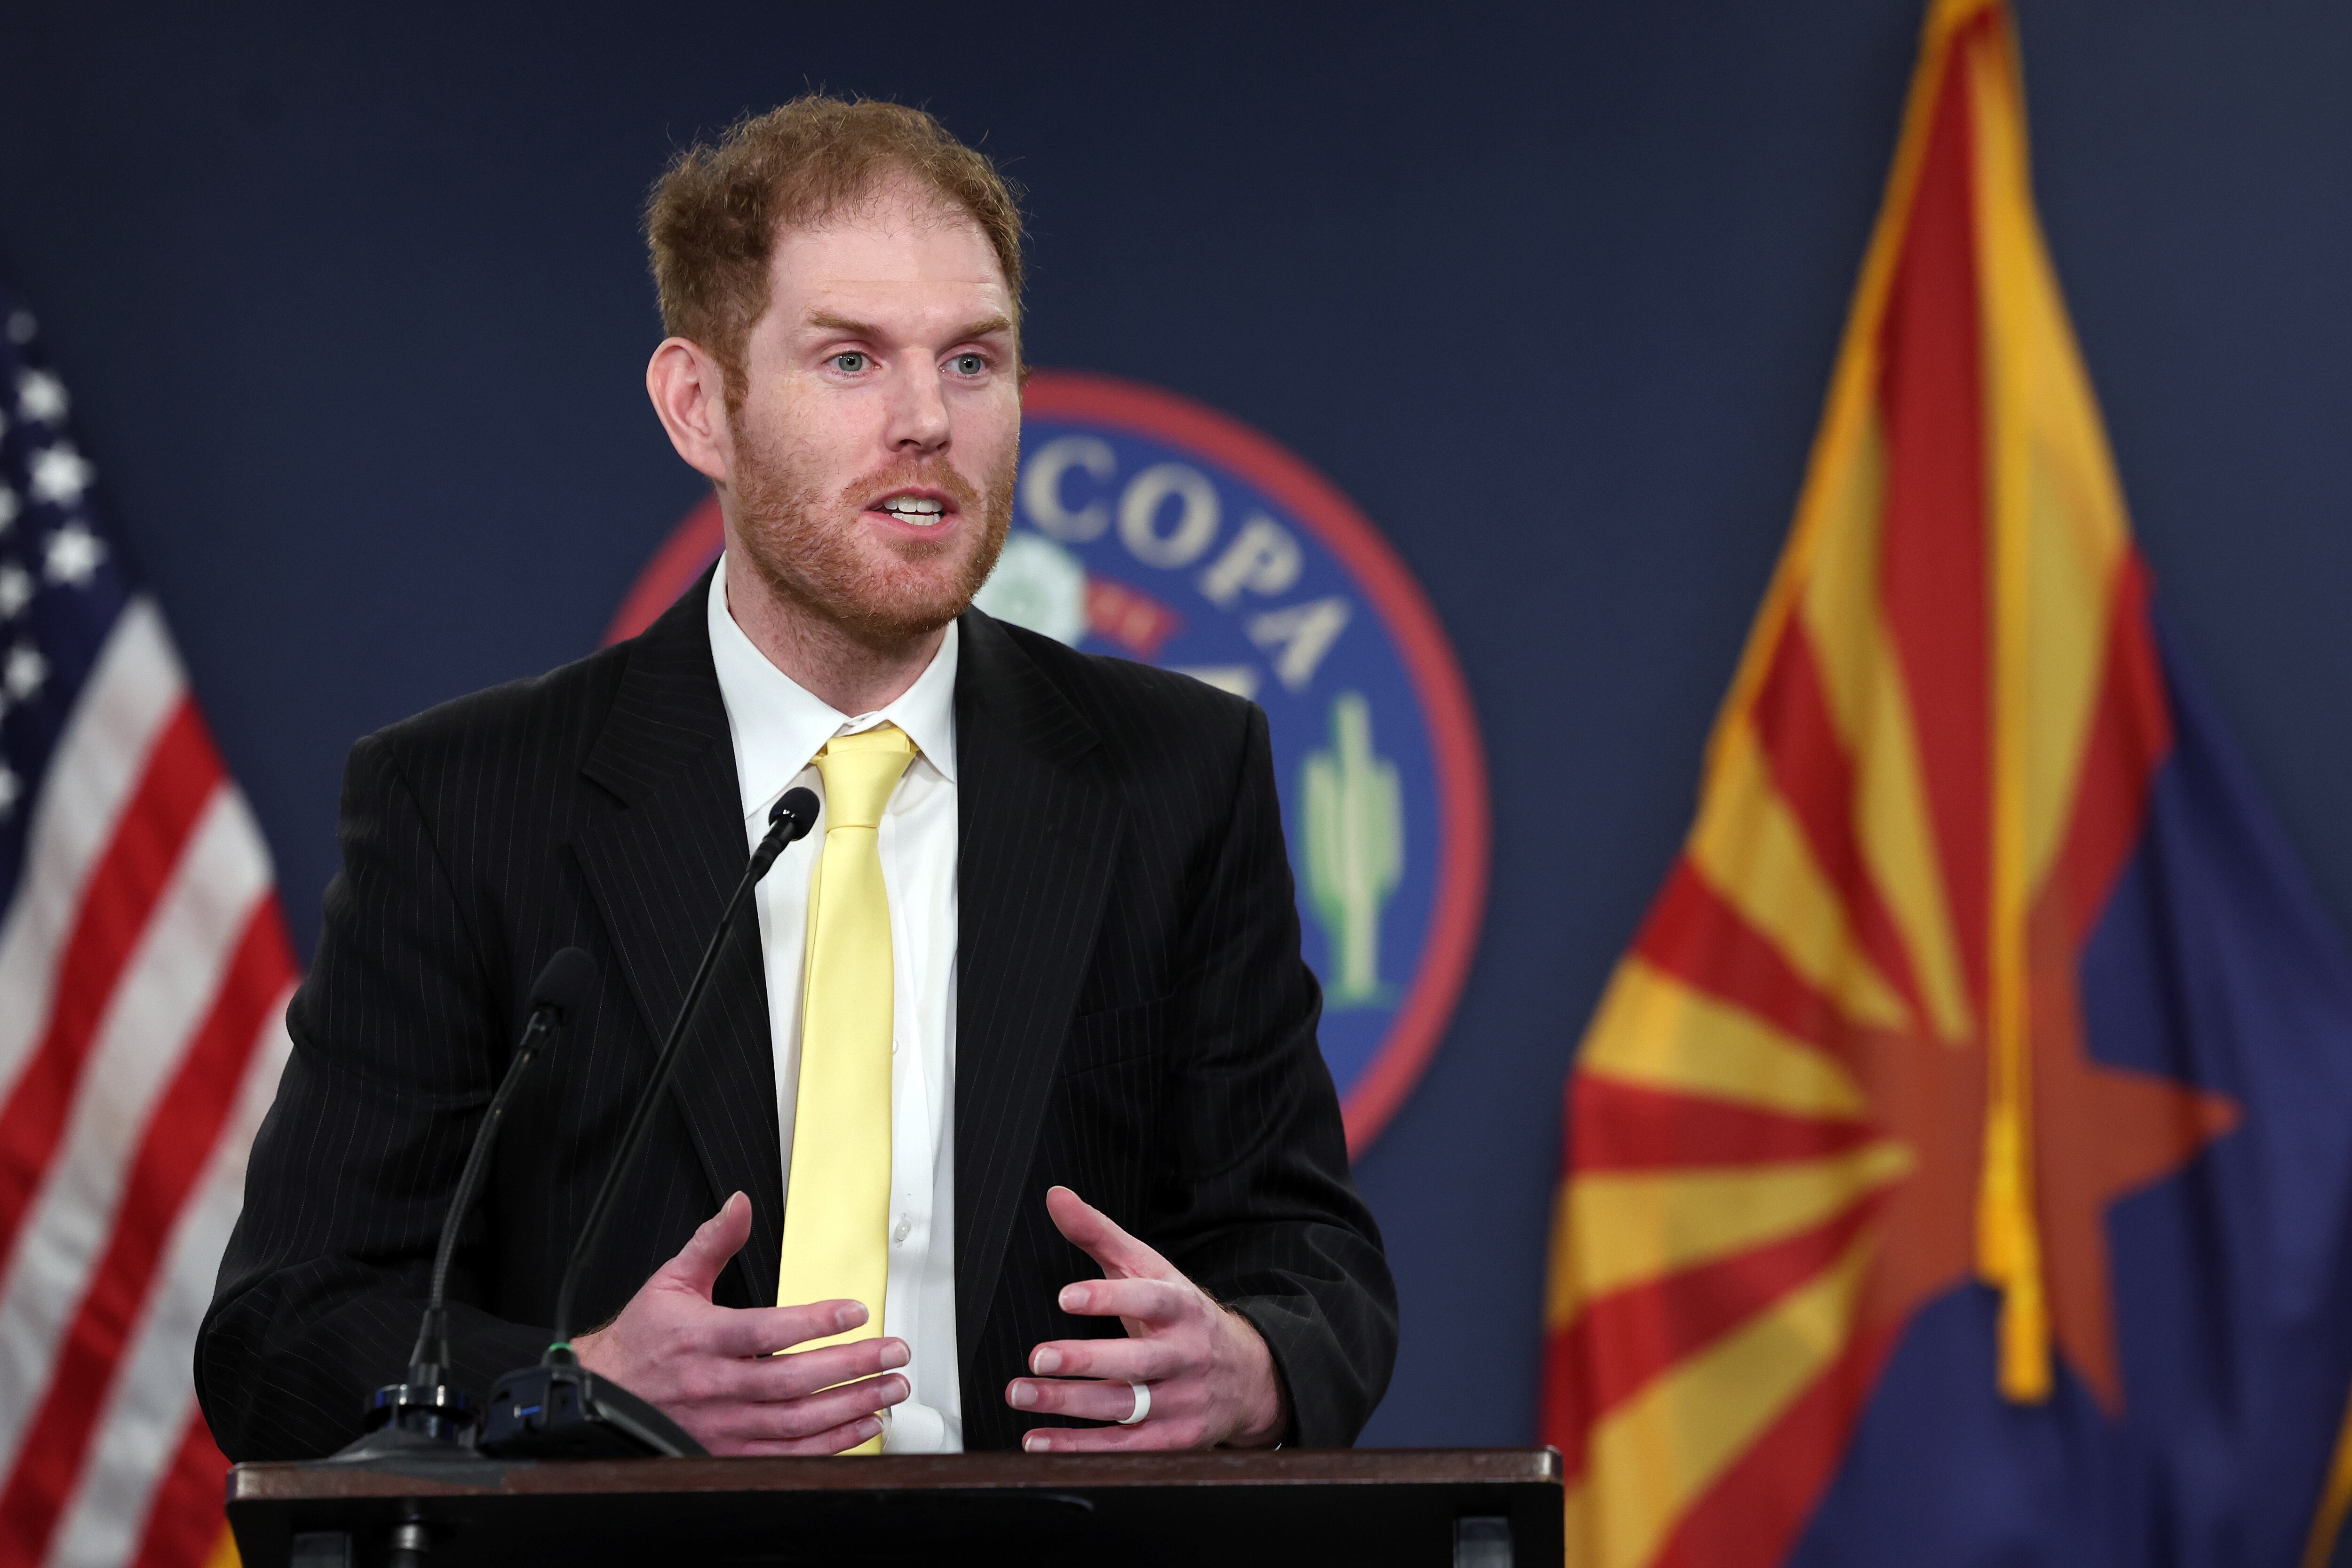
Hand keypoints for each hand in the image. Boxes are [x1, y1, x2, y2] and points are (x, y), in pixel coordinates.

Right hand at [571, 1191, 909, 1454]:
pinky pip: (788, 1454)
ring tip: (890, 1388)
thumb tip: (740, 1204)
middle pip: (793, 1380)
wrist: (605, 1394)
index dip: (814, 1322)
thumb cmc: (642, 1340)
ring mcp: (724, 1426)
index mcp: (704, 1340)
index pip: (766, 1332)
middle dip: (851, 1366)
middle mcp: (717, 1387)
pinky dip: (830, 1444)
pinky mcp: (728, 1452)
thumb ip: (713, 1242)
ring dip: (850, 1406)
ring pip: (797, 1421)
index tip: (855, 1311)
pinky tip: (862, 1426)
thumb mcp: (672, 1281)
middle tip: (893, 1352)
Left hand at [1006, 1186, 1286, 1451]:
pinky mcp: (1171, 1439)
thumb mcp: (1151, 1269)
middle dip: (1086, 1360)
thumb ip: (1100, 1234)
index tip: (1066, 1296)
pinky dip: (1078, 1447)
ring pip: (1124, 1406)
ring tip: (1021, 1393)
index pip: (1150, 1300)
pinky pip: (1122, 1447)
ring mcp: (1181, 1401)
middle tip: (1038, 1357)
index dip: (1110, 1298)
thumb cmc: (1183, 1317)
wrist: (1248, 1377)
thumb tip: (1056, 1197)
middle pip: (1136, 1361)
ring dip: (1069, 1403)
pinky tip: (1038, 1440)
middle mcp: (1185, 1356)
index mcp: (1182, 1308)